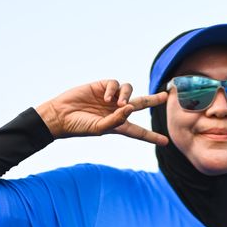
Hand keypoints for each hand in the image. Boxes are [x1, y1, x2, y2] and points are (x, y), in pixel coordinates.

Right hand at [36, 80, 167, 145]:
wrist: (61, 115)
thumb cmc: (79, 127)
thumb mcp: (99, 129)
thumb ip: (116, 120)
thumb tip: (131, 108)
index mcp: (118, 126)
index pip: (138, 132)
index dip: (152, 136)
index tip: (166, 142)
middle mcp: (116, 111)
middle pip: (140, 104)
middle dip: (153, 100)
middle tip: (165, 96)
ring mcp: (109, 98)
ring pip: (129, 91)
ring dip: (127, 96)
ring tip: (117, 103)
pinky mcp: (101, 86)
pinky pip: (115, 84)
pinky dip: (113, 90)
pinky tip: (104, 97)